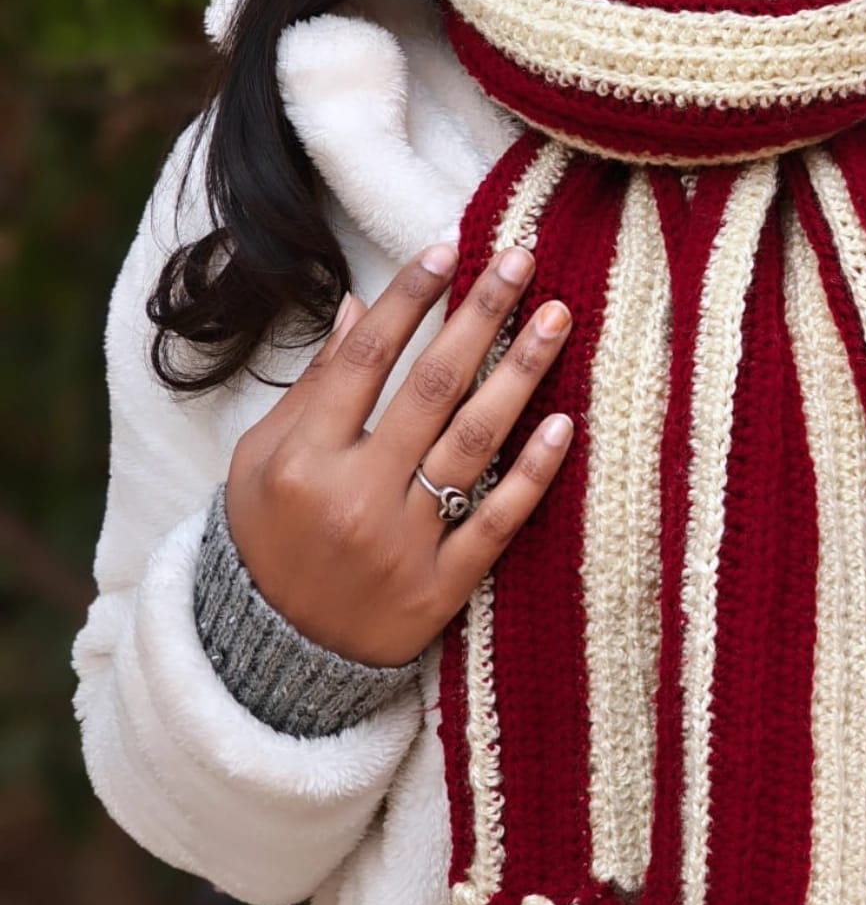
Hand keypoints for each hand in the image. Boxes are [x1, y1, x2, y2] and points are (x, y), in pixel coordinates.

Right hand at [223, 240, 573, 666]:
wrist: (273, 656)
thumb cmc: (266, 540)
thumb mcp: (262, 461)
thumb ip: (313, 388)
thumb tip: (362, 308)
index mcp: (302, 458)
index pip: (367, 359)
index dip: (411, 297)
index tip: (449, 248)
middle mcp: (354, 495)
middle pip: (432, 388)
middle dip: (481, 315)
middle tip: (522, 259)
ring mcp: (402, 544)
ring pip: (475, 444)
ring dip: (521, 374)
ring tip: (556, 317)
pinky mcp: (441, 588)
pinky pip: (498, 521)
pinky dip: (533, 473)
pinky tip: (565, 424)